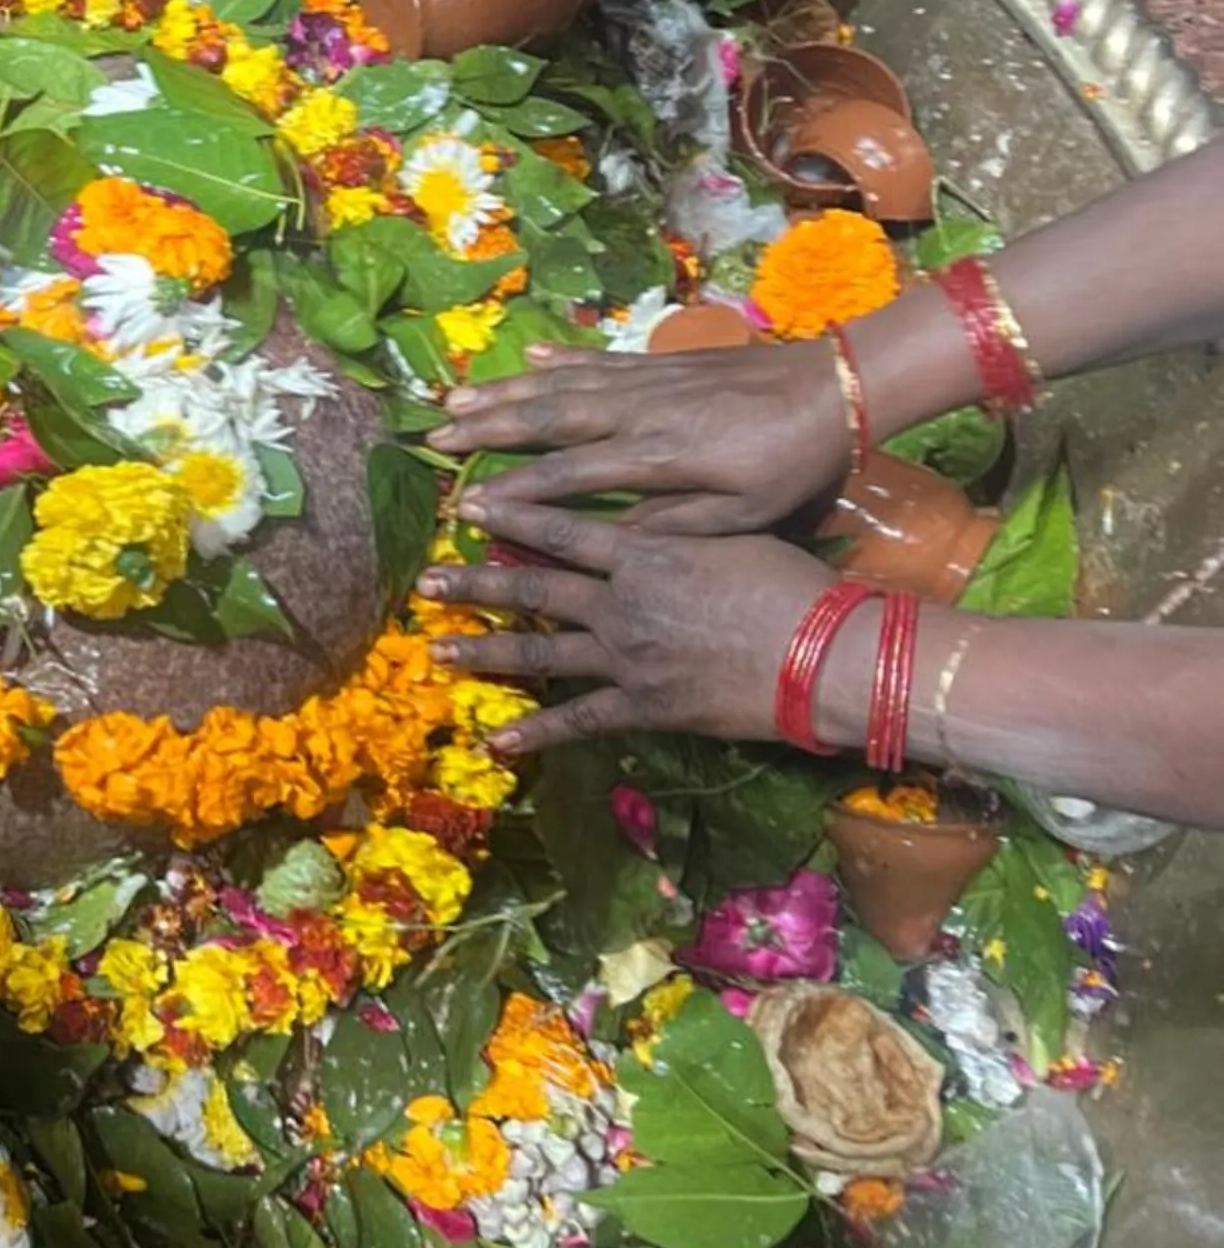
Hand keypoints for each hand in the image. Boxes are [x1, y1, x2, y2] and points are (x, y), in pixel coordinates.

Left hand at [421, 496, 833, 755]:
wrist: (822, 656)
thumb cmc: (790, 586)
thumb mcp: (733, 535)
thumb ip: (681, 527)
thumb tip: (657, 509)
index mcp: (643, 552)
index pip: (562, 529)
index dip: (511, 516)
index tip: (467, 507)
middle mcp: (620, 602)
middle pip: (533, 588)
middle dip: (474, 583)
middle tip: (425, 580)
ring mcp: (625, 657)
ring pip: (539, 650)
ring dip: (484, 650)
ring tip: (437, 651)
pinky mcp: (642, 706)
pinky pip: (578, 721)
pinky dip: (536, 732)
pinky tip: (498, 741)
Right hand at [435, 340, 851, 535]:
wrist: (834, 388)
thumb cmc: (792, 464)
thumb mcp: (742, 514)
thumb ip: (672, 524)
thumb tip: (609, 539)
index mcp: (654, 455)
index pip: (566, 475)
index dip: (513, 492)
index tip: (465, 505)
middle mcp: (637, 411)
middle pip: (546, 419)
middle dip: (486, 429)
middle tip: (434, 439)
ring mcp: (645, 380)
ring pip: (560, 385)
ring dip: (504, 391)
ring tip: (455, 397)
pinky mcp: (660, 363)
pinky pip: (596, 360)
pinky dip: (557, 358)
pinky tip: (527, 355)